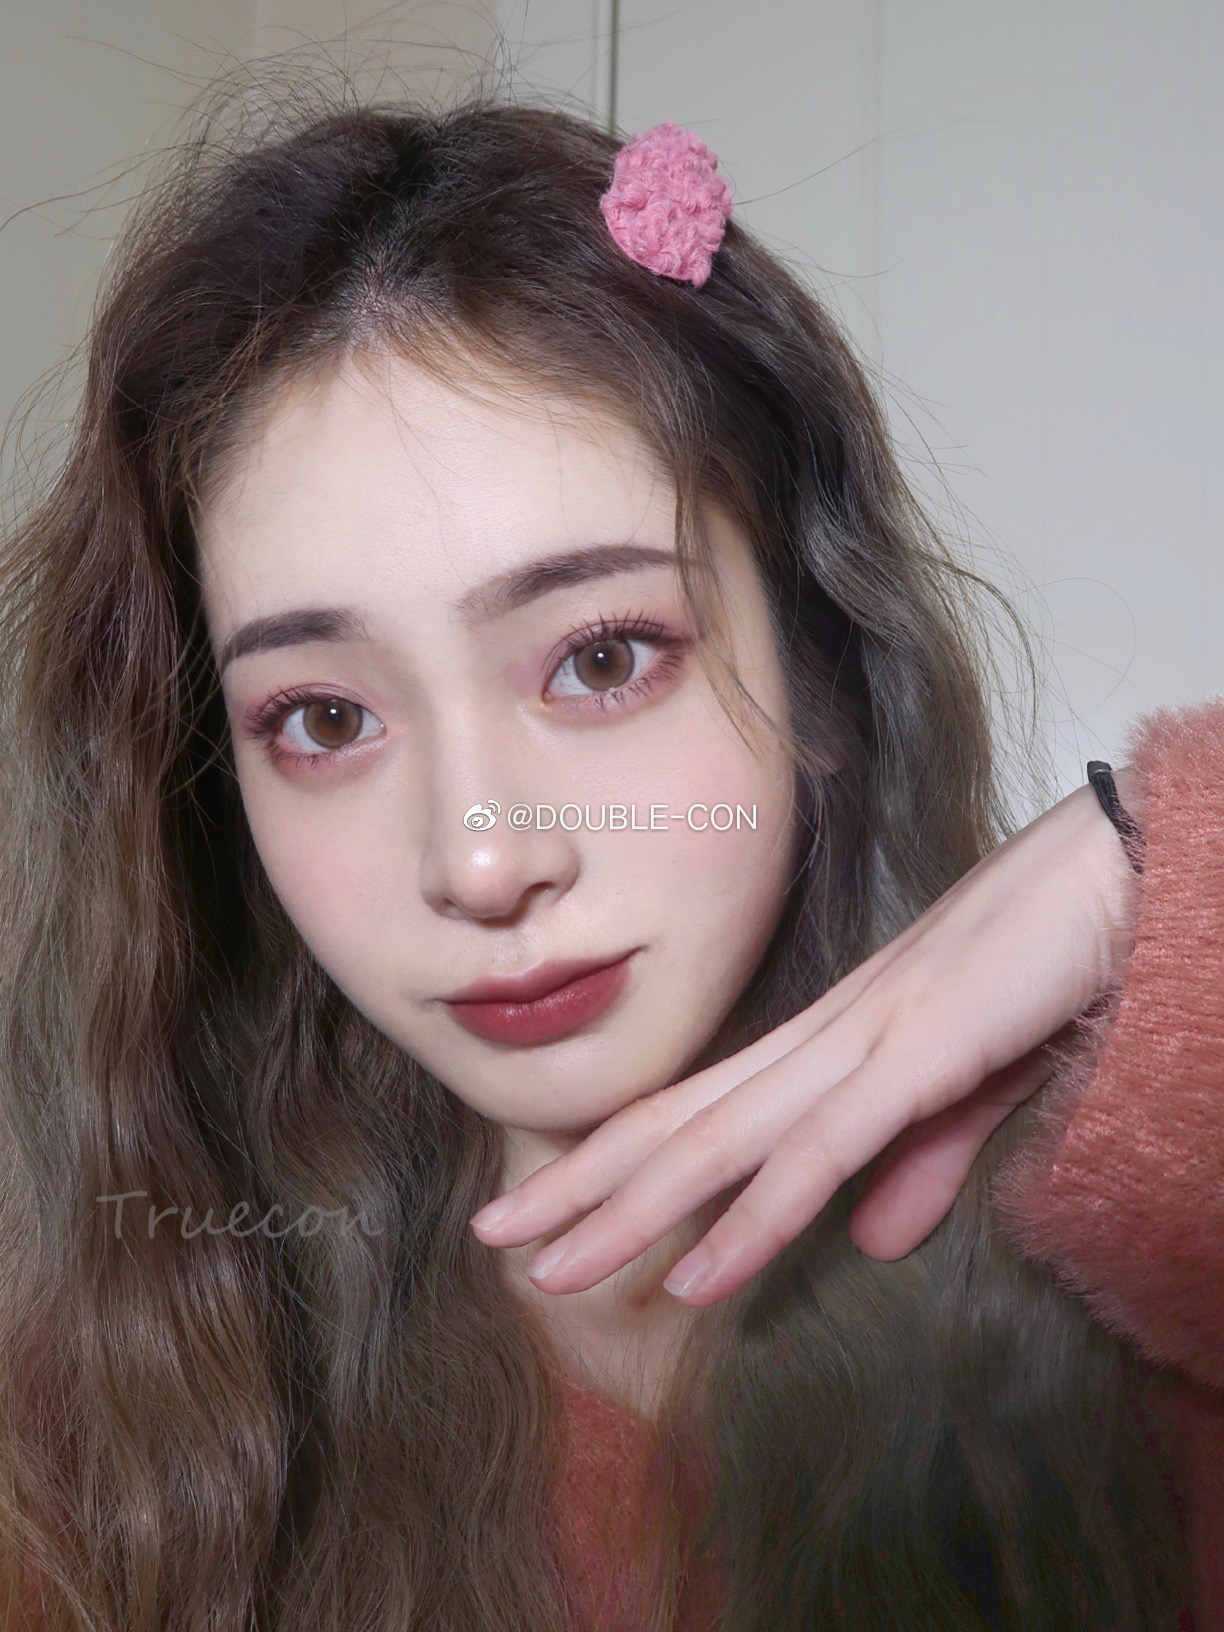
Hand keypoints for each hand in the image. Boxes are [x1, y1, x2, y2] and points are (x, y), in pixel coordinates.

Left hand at [468, 770, 1144, 1306]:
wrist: (1109, 876)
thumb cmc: (1041, 966)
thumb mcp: (970, 1088)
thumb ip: (918, 1160)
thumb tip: (873, 1241)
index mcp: (822, 1045)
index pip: (693, 1111)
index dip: (612, 1161)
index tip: (544, 1207)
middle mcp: (816, 1041)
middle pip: (676, 1123)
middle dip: (580, 1184)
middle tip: (493, 1236)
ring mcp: (858, 1045)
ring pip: (718, 1141)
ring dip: (630, 1211)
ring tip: (550, 1267)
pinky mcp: (913, 1058)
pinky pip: (816, 1154)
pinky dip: (750, 1219)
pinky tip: (693, 1277)